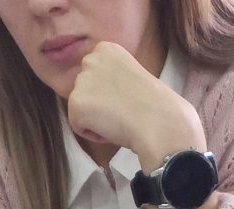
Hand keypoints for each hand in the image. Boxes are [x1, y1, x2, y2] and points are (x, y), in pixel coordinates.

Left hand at [65, 42, 204, 171]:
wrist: (158, 119)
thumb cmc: (154, 103)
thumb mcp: (131, 75)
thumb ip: (112, 78)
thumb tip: (102, 93)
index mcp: (106, 49)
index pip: (94, 77)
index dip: (111, 92)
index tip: (128, 95)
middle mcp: (90, 59)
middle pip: (85, 92)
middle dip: (100, 104)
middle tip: (123, 108)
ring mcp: (81, 81)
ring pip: (81, 109)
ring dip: (97, 119)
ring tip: (119, 117)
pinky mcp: (75, 103)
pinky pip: (78, 126)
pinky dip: (94, 133)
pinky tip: (112, 126)